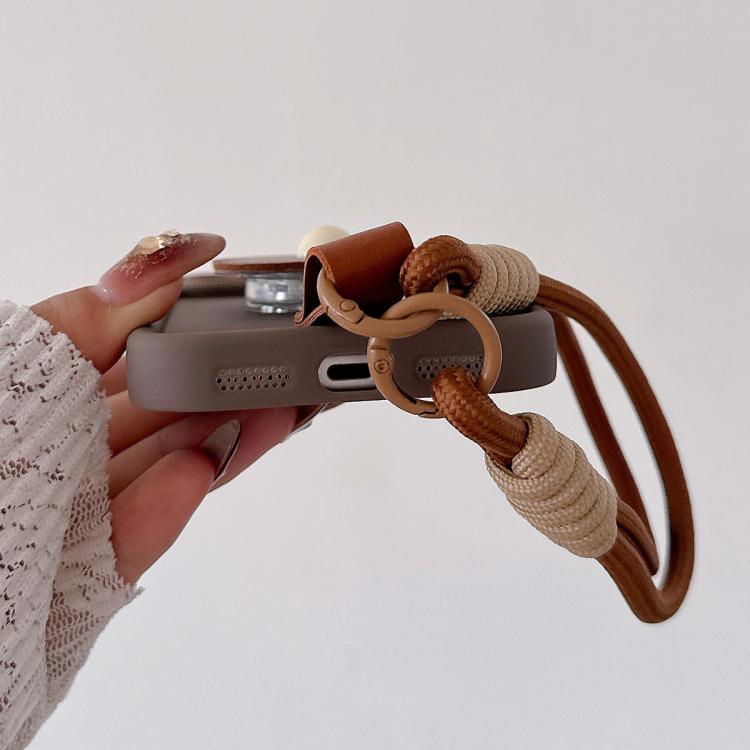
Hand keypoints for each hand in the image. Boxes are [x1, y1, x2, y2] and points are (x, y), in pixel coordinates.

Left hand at [32, 231, 297, 583]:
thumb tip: (154, 265)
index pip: (124, 343)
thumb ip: (76, 323)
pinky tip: (210, 461)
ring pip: (165, 466)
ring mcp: (78, 510)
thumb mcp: (11, 375)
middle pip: (161, 406)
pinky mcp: (87, 575)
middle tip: (276, 357)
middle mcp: (61, 447)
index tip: (229, 296)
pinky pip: (135, 536)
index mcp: (39, 394)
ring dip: (225, 435)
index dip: (180, 315)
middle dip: (225, 380)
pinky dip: (174, 502)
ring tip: (277, 406)